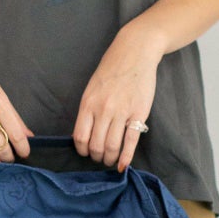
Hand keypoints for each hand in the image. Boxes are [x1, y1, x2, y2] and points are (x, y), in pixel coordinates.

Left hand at [72, 23, 163, 171]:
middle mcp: (103, 109)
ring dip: (110, 159)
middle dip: (97, 158)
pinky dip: (126, 157)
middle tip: (101, 158)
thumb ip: (88, 112)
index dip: (82, 151)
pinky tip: (123, 165)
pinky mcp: (138, 113)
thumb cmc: (111, 71)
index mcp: (88, 104)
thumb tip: (84, 136)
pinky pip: (130, 142)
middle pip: (96, 146)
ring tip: (111, 160)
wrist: (135, 52)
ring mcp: (121, 112)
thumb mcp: (92, 89)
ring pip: (112, 147)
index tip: (87, 153)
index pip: (80, 138)